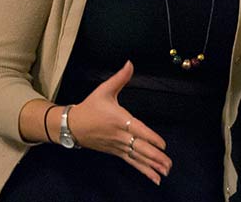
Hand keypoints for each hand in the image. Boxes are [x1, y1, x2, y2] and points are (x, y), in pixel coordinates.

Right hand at [69, 61, 170, 184]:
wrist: (72, 125)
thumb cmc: (90, 107)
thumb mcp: (104, 90)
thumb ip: (120, 77)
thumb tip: (130, 62)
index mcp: (119, 119)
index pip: (137, 130)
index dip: (150, 138)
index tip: (162, 144)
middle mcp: (119, 135)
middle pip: (139, 148)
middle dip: (155, 157)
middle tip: (169, 164)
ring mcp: (117, 146)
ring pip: (137, 158)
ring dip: (152, 166)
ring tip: (165, 173)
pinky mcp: (116, 152)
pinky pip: (132, 162)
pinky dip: (143, 170)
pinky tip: (154, 178)